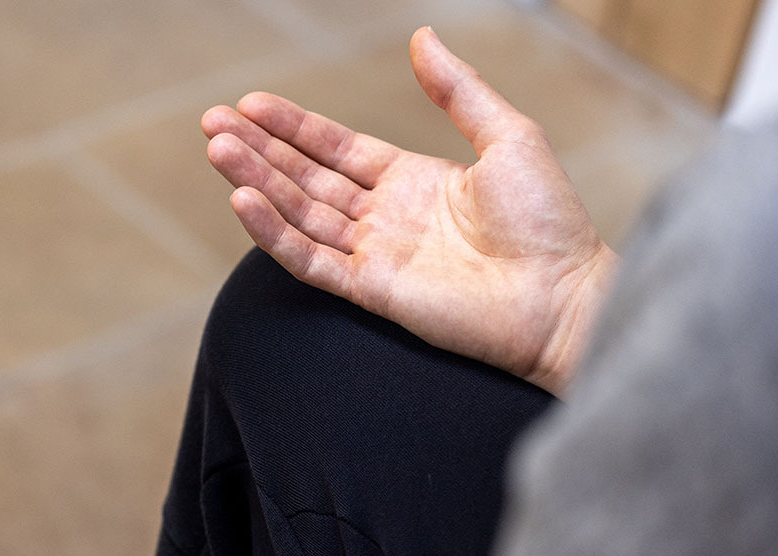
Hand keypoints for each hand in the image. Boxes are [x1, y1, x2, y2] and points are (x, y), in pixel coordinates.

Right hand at [203, 27, 617, 394]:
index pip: (335, 148)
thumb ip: (458, 90)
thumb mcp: (507, 136)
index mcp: (411, 180)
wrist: (564, 296)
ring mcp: (375, 254)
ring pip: (299, 213)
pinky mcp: (371, 291)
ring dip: (256, 182)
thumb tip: (422, 37)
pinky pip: (310, 259)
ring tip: (217, 151)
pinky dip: (274, 233)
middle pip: (305, 177)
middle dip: (258, 149)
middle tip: (212, 123)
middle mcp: (385, 216)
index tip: (251, 104)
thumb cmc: (549, 221)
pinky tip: (243, 202)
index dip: (293, 126)